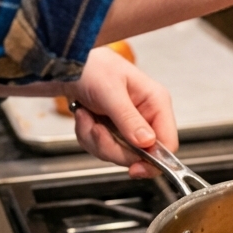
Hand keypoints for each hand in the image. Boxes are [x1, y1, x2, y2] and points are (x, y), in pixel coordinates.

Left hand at [67, 45, 177, 177]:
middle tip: (96, 128)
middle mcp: (145, 115)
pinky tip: (83, 115)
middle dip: (111, 145)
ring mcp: (127, 124)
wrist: (64, 64)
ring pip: (117, 153)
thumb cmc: (91, 66)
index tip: (134, 168)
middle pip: (139, 154)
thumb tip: (148, 142)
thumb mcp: (110, 92)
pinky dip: (87, 135)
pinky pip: (101, 147)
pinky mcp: (111, 129)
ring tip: (87, 115)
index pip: (168, 144)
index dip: (153, 161)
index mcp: (155, 102)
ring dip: (95, 139)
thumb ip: (128, 119)